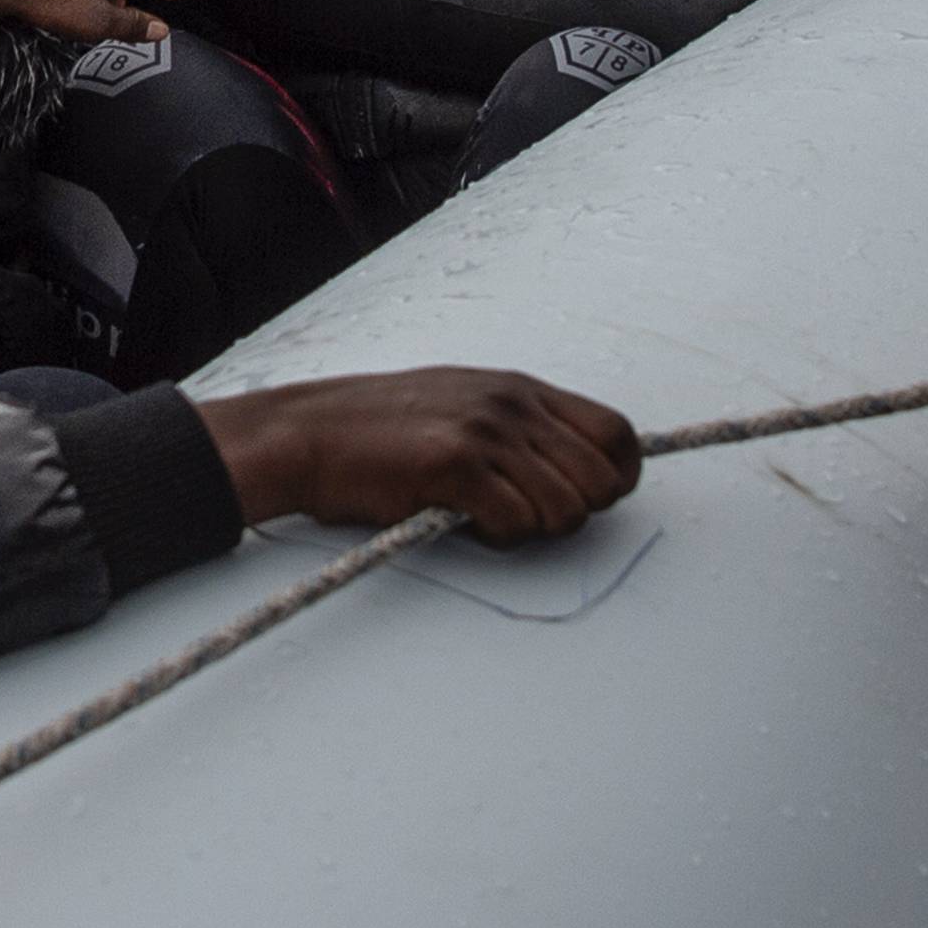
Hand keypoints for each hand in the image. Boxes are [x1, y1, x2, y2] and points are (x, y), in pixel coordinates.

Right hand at [197, 366, 641, 543]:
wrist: (309, 433)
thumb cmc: (383, 430)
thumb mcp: (466, 405)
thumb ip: (522, 429)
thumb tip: (580, 469)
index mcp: (522, 389)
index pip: (616, 433)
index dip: (618, 477)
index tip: (590, 500)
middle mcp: (513, 405)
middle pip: (602, 480)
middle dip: (576, 514)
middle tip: (526, 518)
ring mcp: (487, 432)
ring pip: (566, 509)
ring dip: (533, 531)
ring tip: (488, 519)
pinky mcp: (455, 466)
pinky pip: (516, 524)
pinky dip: (497, 538)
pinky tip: (461, 521)